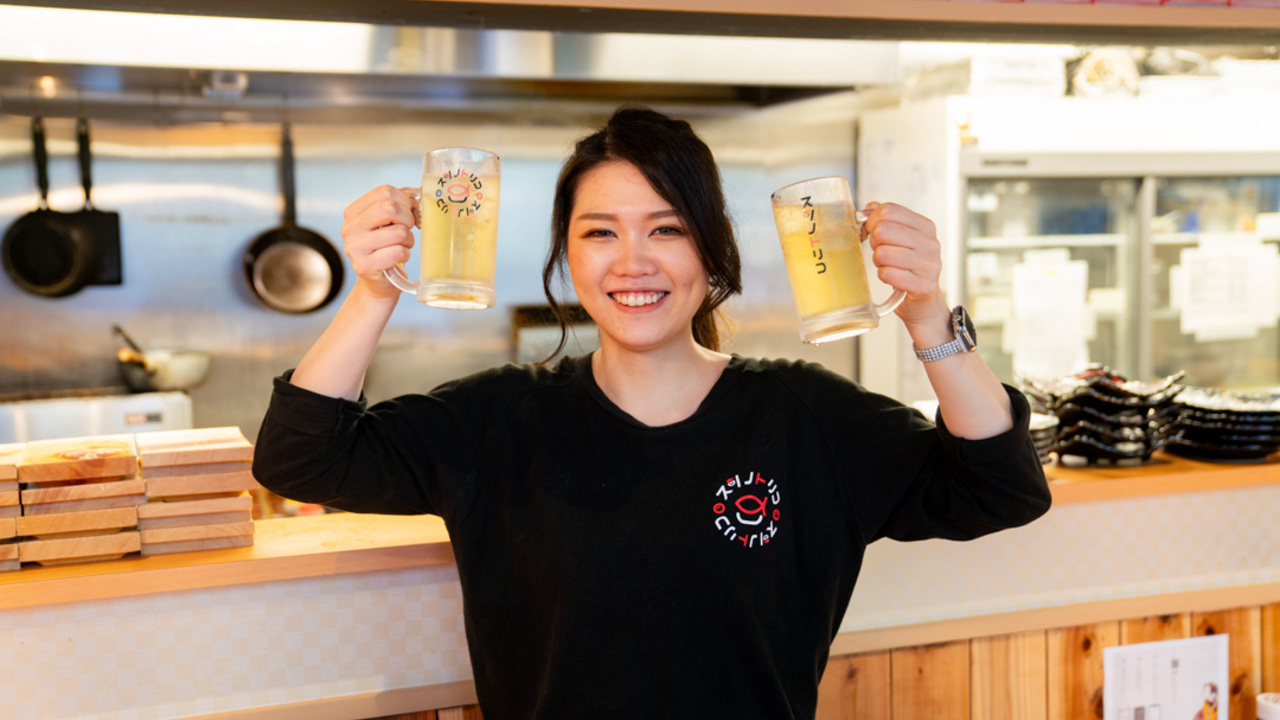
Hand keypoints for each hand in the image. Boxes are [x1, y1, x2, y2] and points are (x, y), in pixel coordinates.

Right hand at [339, 185, 418, 299]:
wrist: (382, 281)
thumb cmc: (388, 248)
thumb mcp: (390, 221)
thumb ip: (399, 203)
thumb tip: (415, 193)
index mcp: (354, 212)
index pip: (385, 191)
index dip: (404, 201)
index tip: (408, 213)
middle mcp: (349, 228)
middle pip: (390, 208)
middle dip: (407, 219)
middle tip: (407, 230)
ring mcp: (354, 248)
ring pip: (398, 232)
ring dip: (408, 240)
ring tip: (402, 246)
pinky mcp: (363, 266)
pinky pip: (397, 252)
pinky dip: (405, 254)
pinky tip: (398, 258)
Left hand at [860, 201, 949, 333]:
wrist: (922, 303)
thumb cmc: (907, 268)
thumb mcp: (900, 239)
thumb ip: (885, 220)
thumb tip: (868, 209)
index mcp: (925, 227)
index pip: (888, 210)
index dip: (872, 221)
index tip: (872, 232)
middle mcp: (931, 243)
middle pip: (883, 230)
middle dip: (874, 242)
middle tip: (881, 251)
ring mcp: (929, 265)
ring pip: (883, 252)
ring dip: (878, 261)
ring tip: (887, 266)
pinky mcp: (923, 285)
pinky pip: (887, 273)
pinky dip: (883, 275)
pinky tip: (891, 278)